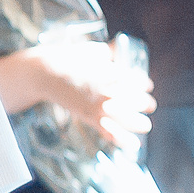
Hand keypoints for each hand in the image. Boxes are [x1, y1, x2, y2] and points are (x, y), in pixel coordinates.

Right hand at [23, 37, 153, 143]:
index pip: (140, 83)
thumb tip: (118, 47)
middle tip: (147, 105)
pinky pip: (110, 133)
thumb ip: (109, 51)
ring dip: (140, 124)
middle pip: (140, 102)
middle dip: (146, 104)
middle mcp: (111, 92)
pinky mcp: (90, 118)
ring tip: (144, 125)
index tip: (146, 87)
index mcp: (115, 74)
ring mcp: (100, 107)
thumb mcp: (93, 50)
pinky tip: (132, 145)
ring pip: (130, 120)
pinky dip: (122, 140)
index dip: (145, 85)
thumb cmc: (68, 59)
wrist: (46, 74)